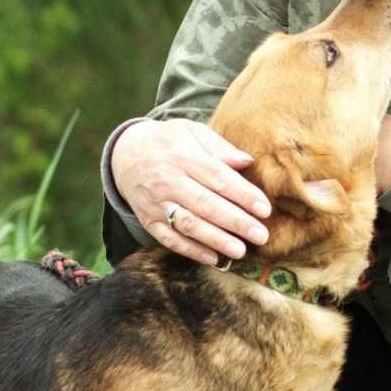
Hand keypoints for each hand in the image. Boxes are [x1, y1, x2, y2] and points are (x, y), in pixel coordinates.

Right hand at [112, 118, 271, 265]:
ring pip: (189, 225)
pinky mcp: (148, 220)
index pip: (217, 177)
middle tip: (261, 235)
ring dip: (216, 240)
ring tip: (240, 250)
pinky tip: (213, 258)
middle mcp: (168, 181)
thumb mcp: (191, 131)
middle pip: (206, 204)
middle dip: (236, 222)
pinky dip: (192, 250)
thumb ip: (219, 147)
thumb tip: (247, 161)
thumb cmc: (169, 142)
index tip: (264, 209)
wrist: (126, 154)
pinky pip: (170, 239)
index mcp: (183, 156)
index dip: (243, 194)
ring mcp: (156, 203)